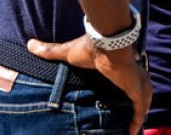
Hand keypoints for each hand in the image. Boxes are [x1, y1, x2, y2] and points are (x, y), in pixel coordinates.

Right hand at [27, 35, 151, 133]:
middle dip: (132, 108)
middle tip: (125, 122)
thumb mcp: (68, 53)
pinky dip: (136, 121)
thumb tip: (30, 44)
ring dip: (136, 117)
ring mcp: (138, 84)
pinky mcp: (138, 91)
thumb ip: (51, 51)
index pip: (124, 83)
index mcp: (120, 69)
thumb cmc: (90, 48)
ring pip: (140, 105)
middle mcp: (133, 76)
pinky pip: (140, 110)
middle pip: (136, 96)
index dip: (123, 93)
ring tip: (129, 130)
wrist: (106, 44)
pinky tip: (131, 132)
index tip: (117, 104)